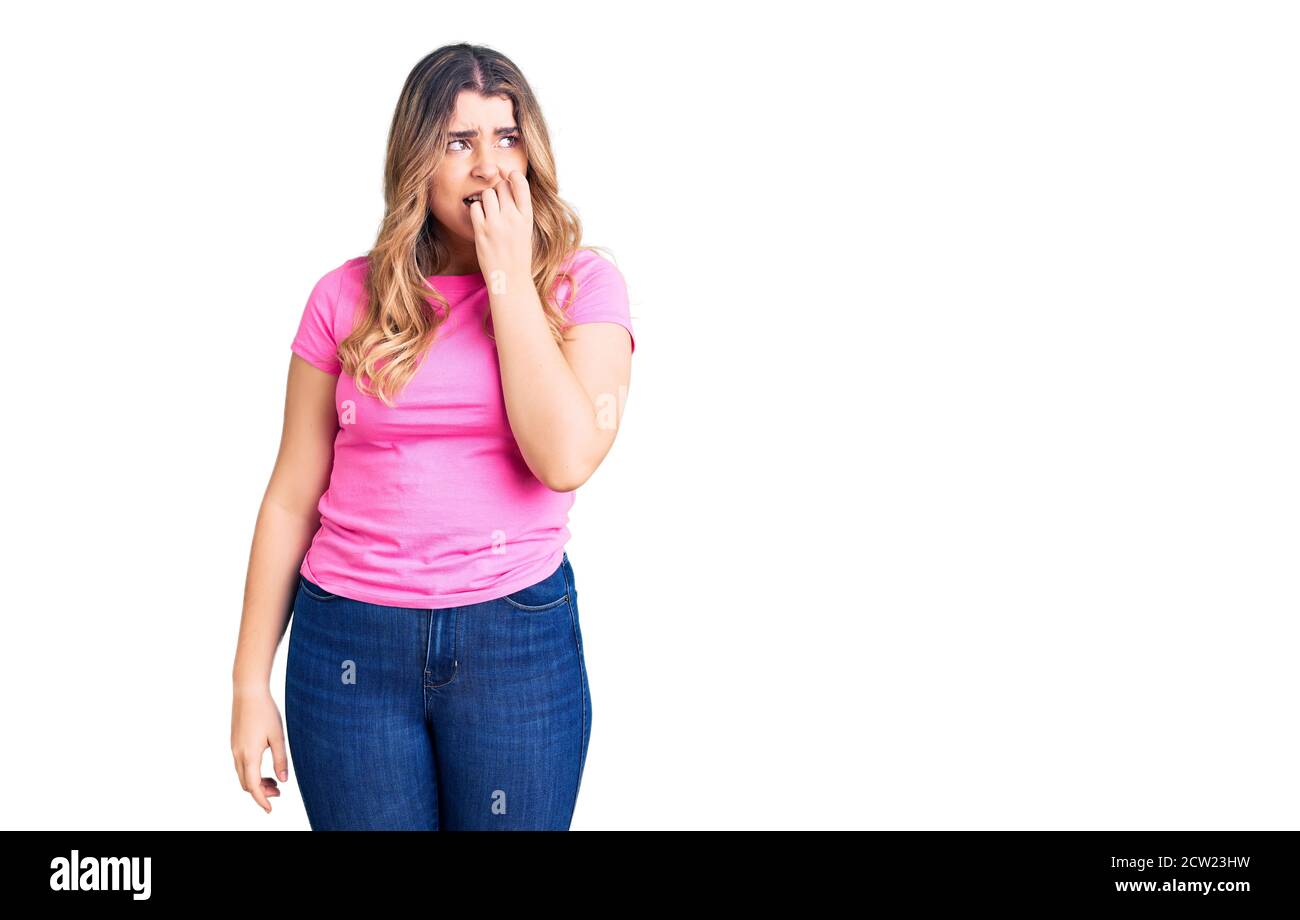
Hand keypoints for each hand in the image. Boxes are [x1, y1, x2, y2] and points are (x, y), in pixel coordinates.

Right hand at [231, 686, 288, 813]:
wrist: (248, 692)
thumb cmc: (265, 712)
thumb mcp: (278, 736)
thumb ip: (281, 760)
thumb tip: (283, 781)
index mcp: (249, 755)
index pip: (253, 787)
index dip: (262, 800)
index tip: (270, 810)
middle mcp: (238, 754)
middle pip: (246, 784)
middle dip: (261, 792)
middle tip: (279, 792)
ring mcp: (234, 748)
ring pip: (242, 775)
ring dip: (256, 782)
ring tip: (274, 781)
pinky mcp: (235, 743)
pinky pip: (241, 765)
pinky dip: (251, 772)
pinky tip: (265, 767)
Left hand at [468, 169, 533, 292]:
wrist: (510, 279)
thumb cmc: (518, 255)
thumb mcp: (526, 230)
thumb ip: (518, 210)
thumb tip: (507, 186)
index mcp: (526, 217)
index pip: (520, 184)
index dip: (513, 176)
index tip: (510, 178)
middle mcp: (512, 218)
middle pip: (501, 186)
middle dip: (498, 190)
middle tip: (498, 202)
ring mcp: (496, 224)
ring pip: (487, 193)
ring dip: (486, 199)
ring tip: (489, 211)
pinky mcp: (481, 231)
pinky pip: (475, 207)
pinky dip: (477, 210)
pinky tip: (481, 220)